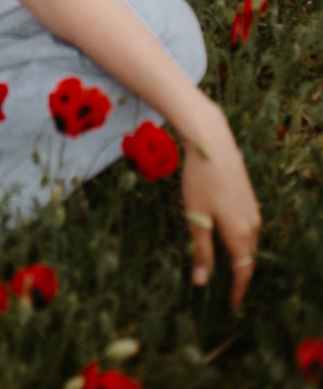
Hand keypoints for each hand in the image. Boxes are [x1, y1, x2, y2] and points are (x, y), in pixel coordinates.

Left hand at [180, 100, 261, 311]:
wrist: (212, 142)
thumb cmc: (200, 180)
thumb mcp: (196, 217)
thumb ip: (201, 251)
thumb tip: (201, 282)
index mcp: (239, 234)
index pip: (242, 272)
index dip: (237, 292)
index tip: (231, 307)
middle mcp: (252, 225)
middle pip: (247, 259)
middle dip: (239, 276)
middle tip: (228, 292)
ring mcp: (253, 210)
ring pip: (248, 243)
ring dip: (239, 257)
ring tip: (227, 268)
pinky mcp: (249, 198)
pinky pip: (247, 228)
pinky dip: (240, 240)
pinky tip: (228, 237)